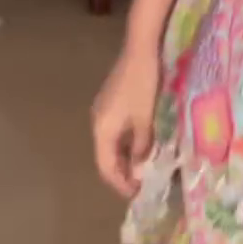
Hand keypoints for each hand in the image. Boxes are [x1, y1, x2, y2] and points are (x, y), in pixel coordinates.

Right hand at [91, 39, 159, 197]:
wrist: (140, 49)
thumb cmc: (143, 84)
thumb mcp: (145, 119)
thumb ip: (141, 145)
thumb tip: (138, 167)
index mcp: (102, 129)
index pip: (105, 166)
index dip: (120, 183)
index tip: (136, 194)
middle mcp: (97, 122)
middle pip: (105, 157)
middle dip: (121, 173)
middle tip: (141, 184)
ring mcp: (102, 111)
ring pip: (110, 144)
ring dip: (124, 158)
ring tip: (142, 168)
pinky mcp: (111, 102)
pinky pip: (114, 131)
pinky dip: (125, 143)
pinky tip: (140, 145)